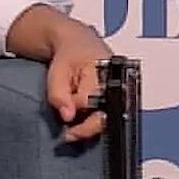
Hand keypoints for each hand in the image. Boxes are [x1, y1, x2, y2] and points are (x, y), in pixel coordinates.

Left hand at [19, 6, 110, 143]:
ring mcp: (121, 91)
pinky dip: (95, 120)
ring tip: (76, 128)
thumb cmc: (70, 54)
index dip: (75, 108)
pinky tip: (84, 121)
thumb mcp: (58, 71)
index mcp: (106, 70)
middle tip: (70, 134)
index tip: (64, 114)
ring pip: (109, 118)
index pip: (90, 100)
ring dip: (90, 124)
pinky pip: (109, 116)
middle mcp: (118, 82)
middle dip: (86, 126)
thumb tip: (68, 116)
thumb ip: (59, 93)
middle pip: (107, 114)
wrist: (79, 43)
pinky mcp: (119, 99)